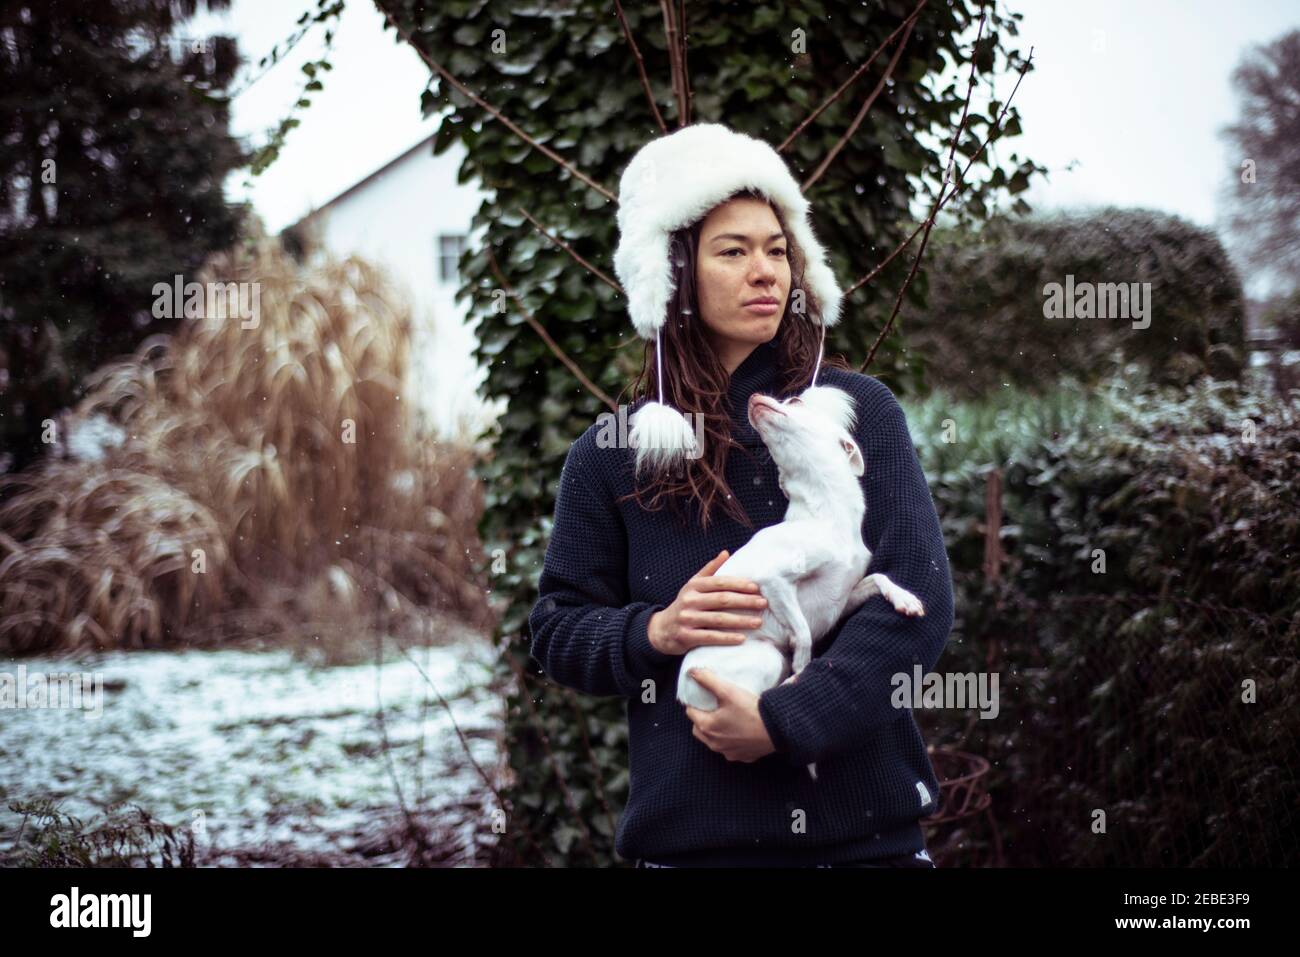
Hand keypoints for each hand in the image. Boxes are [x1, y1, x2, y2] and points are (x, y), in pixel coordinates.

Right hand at [648, 550, 766, 655]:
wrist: (661, 629)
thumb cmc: (684, 604)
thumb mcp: (693, 585)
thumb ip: (710, 570)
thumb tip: (726, 552)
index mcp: (694, 586)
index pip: (719, 582)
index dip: (738, 584)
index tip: (756, 588)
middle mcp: (689, 600)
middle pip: (722, 600)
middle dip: (745, 601)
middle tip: (763, 603)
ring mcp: (687, 618)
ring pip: (719, 619)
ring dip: (741, 621)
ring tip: (758, 622)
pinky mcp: (686, 636)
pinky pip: (710, 637)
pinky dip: (727, 638)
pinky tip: (742, 639)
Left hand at [683, 667, 776, 762]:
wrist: (777, 729)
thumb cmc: (751, 710)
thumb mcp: (728, 691)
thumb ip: (708, 680)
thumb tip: (692, 672)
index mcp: (707, 727)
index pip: (690, 712)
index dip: (695, 703)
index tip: (704, 697)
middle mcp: (714, 743)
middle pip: (699, 729)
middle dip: (702, 718)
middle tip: (713, 708)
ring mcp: (728, 752)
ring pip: (713, 741)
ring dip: (715, 732)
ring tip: (725, 719)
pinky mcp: (742, 757)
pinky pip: (730, 749)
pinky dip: (731, 741)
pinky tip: (740, 731)